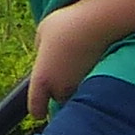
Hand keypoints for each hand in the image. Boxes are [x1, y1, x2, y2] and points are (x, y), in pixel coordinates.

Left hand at [24, 1, 114, 117]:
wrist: (97, 23)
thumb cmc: (66, 25)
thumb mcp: (42, 32)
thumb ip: (40, 49)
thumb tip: (45, 56)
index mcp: (41, 79)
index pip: (36, 108)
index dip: (38, 110)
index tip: (40, 111)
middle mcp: (60, 88)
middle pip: (57, 99)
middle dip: (58, 90)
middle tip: (60, 69)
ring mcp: (80, 86)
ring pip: (74, 93)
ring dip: (73, 84)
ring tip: (75, 62)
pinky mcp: (96, 81)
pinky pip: (88, 85)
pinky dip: (88, 78)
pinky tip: (89, 60)